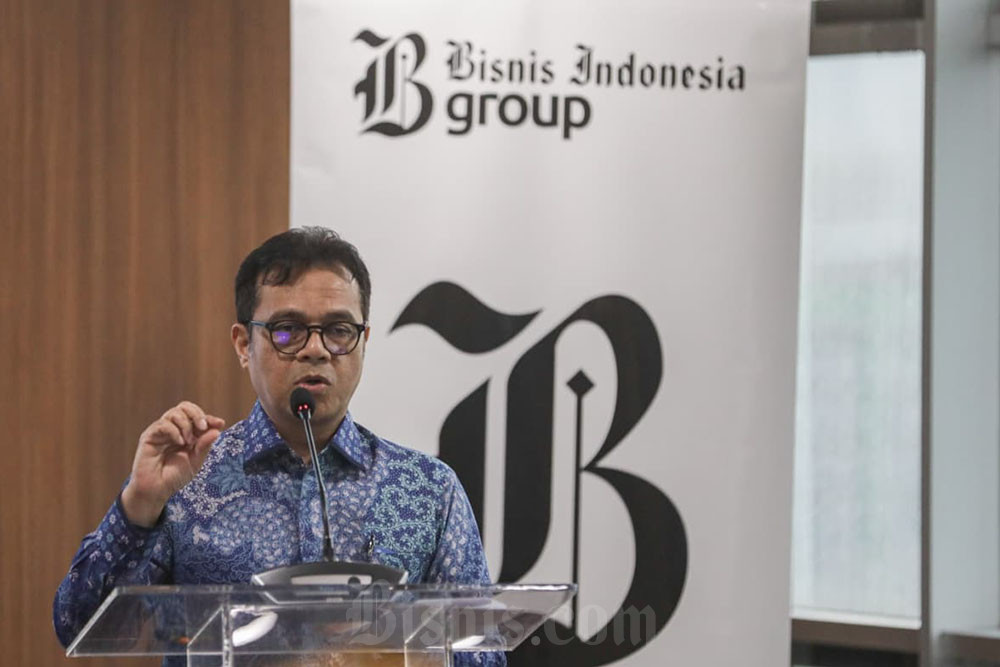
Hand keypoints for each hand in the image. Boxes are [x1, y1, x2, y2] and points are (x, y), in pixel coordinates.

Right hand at [121, 401, 224, 526]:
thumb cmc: (174, 477)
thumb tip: (217, 429)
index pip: (197, 417)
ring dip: (186, 424)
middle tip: (202, 428)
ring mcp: (161, 431)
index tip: (219, 423)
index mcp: (186, 434)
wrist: (156, 490)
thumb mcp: (195, 460)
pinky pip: (163, 424)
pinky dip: (175, 431)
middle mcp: (173, 429)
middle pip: (185, 407)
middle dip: (197, 414)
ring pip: (174, 412)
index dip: (209, 418)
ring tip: (188, 442)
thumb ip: (205, 445)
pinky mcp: (149, 436)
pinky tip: (179, 442)